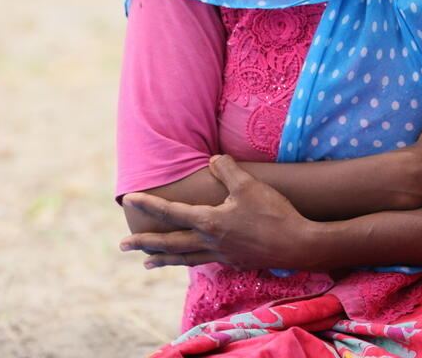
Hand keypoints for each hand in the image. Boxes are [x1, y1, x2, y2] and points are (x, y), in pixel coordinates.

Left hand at [119, 155, 318, 269]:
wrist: (299, 244)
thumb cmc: (274, 213)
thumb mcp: (250, 184)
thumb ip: (227, 170)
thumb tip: (213, 159)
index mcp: (209, 222)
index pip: (171, 212)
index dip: (149, 204)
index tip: (129, 199)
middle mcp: (210, 242)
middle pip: (170, 243)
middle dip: (144, 242)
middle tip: (122, 244)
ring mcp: (223, 255)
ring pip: (185, 258)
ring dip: (163, 259)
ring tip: (146, 263)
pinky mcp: (236, 262)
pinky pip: (205, 262)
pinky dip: (190, 261)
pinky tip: (191, 260)